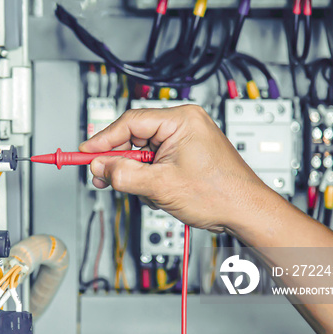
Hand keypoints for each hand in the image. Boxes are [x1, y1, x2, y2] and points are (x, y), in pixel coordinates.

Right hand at [79, 105, 276, 232]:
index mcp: (181, 120)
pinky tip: (155, 191)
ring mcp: (186, 140)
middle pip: (134, 137)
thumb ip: (125, 174)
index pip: (130, 122)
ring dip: (135, 173)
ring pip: (143, 152)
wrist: (247, 213)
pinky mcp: (186, 155)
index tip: (85, 153)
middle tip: (102, 176)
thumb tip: (100, 167)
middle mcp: (184, 125)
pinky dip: (148, 177)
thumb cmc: (221, 194)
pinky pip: (155, 161)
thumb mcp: (161, 186)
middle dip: (119, 160)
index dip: (104, 139)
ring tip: (143, 190)